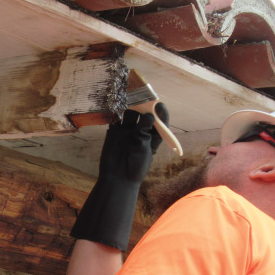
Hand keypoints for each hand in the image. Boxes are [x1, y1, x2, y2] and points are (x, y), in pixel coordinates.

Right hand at [70, 104, 168, 249]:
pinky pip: (115, 118)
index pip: (159, 120)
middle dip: (143, 104)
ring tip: (128, 97)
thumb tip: (148, 115)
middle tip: (141, 95)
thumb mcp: (143, 150)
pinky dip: (115, 111)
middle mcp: (141, 131)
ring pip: (130, 113)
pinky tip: (115, 105)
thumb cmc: (135, 167)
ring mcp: (127, 130)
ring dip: (129, 105)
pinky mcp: (114, 132)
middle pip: (144, 113)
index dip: (160, 111)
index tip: (158, 104)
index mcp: (153, 136)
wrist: (117, 179)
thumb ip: (144, 133)